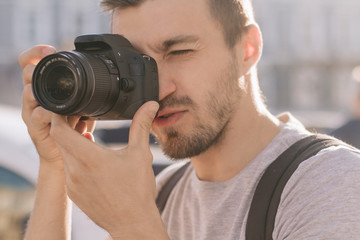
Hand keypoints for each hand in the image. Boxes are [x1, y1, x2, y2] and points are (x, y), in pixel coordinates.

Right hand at [18, 46, 94, 166]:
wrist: (66, 157)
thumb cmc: (73, 129)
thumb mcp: (81, 105)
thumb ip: (85, 93)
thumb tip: (106, 78)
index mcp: (45, 89)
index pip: (33, 65)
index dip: (36, 53)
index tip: (49, 49)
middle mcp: (36, 98)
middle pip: (27, 75)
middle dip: (34, 66)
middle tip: (44, 61)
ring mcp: (33, 113)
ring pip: (28, 94)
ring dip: (36, 88)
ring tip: (47, 85)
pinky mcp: (36, 130)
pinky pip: (36, 118)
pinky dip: (44, 114)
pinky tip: (50, 112)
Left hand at [50, 101, 167, 238]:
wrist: (132, 223)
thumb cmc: (137, 191)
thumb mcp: (140, 153)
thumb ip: (141, 125)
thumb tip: (150, 105)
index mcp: (89, 157)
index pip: (58, 129)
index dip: (60, 116)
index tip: (71, 110)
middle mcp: (75, 170)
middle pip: (59, 140)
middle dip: (68, 128)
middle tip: (82, 121)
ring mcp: (72, 184)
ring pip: (63, 155)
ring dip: (72, 145)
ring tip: (88, 139)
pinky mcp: (73, 193)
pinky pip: (68, 171)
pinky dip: (75, 161)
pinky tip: (91, 161)